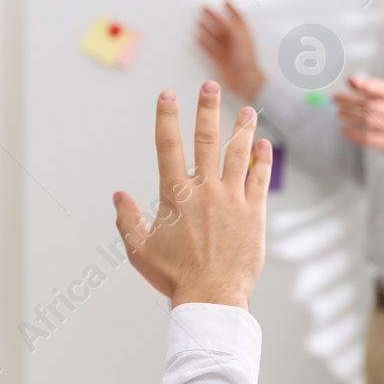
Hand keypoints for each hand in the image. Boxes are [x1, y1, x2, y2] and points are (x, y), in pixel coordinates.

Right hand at [115, 82, 270, 309]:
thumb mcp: (139, 250)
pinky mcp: (254, 212)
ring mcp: (232, 198)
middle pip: (206, 139)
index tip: (167, 95)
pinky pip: (260, 178)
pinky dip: (263, 160)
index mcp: (175, 195)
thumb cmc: (174, 276)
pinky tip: (265, 145)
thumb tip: (118, 196)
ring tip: (248, 111)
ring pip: (238, 154)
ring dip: (242, 129)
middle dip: (207, 109)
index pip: (167, 146)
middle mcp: (204, 189)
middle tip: (211, 87)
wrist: (211, 296)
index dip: (166, 117)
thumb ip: (127, 220)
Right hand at [196, 1, 265, 100]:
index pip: (237, 17)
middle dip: (214, 16)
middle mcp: (235, 41)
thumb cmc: (246, 62)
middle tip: (205, 8)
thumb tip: (225, 18)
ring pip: (215, 36)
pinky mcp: (221, 60)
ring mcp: (228, 51)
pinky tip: (198, 38)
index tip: (225, 0)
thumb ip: (232, 27)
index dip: (231, 8)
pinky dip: (204, 43)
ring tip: (198, 21)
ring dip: (207, 28)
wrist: (245, 80)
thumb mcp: (239, 39)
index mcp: (243, 34)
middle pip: (223, 25)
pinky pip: (210, 49)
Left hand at [333, 76, 383, 154]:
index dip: (368, 85)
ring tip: (339, 112)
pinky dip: (352, 133)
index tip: (350, 81)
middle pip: (369, 105)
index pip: (383, 88)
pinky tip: (343, 129)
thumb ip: (370, 87)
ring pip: (366, 121)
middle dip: (349, 101)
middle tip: (335, 98)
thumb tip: (350, 79)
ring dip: (349, 116)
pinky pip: (366, 138)